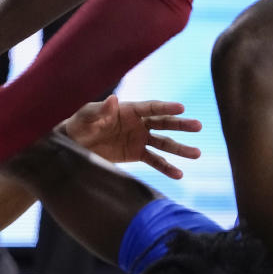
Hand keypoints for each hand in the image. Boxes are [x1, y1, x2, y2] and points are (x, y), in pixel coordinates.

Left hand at [60, 95, 201, 178]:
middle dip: (180, 125)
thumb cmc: (80, 125)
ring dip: (180, 149)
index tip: (181, 108)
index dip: (165, 107)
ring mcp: (139, 139)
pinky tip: (179, 174)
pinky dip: (166, 167)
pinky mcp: (136, 154)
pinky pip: (154, 160)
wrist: (74, 144)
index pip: (151, 107)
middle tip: (198, 126)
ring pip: (164, 143)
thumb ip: (100, 110)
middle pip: (163, 123)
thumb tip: (113, 99)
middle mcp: (138, 123)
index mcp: (129, 109)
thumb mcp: (87, 116)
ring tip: (196, 154)